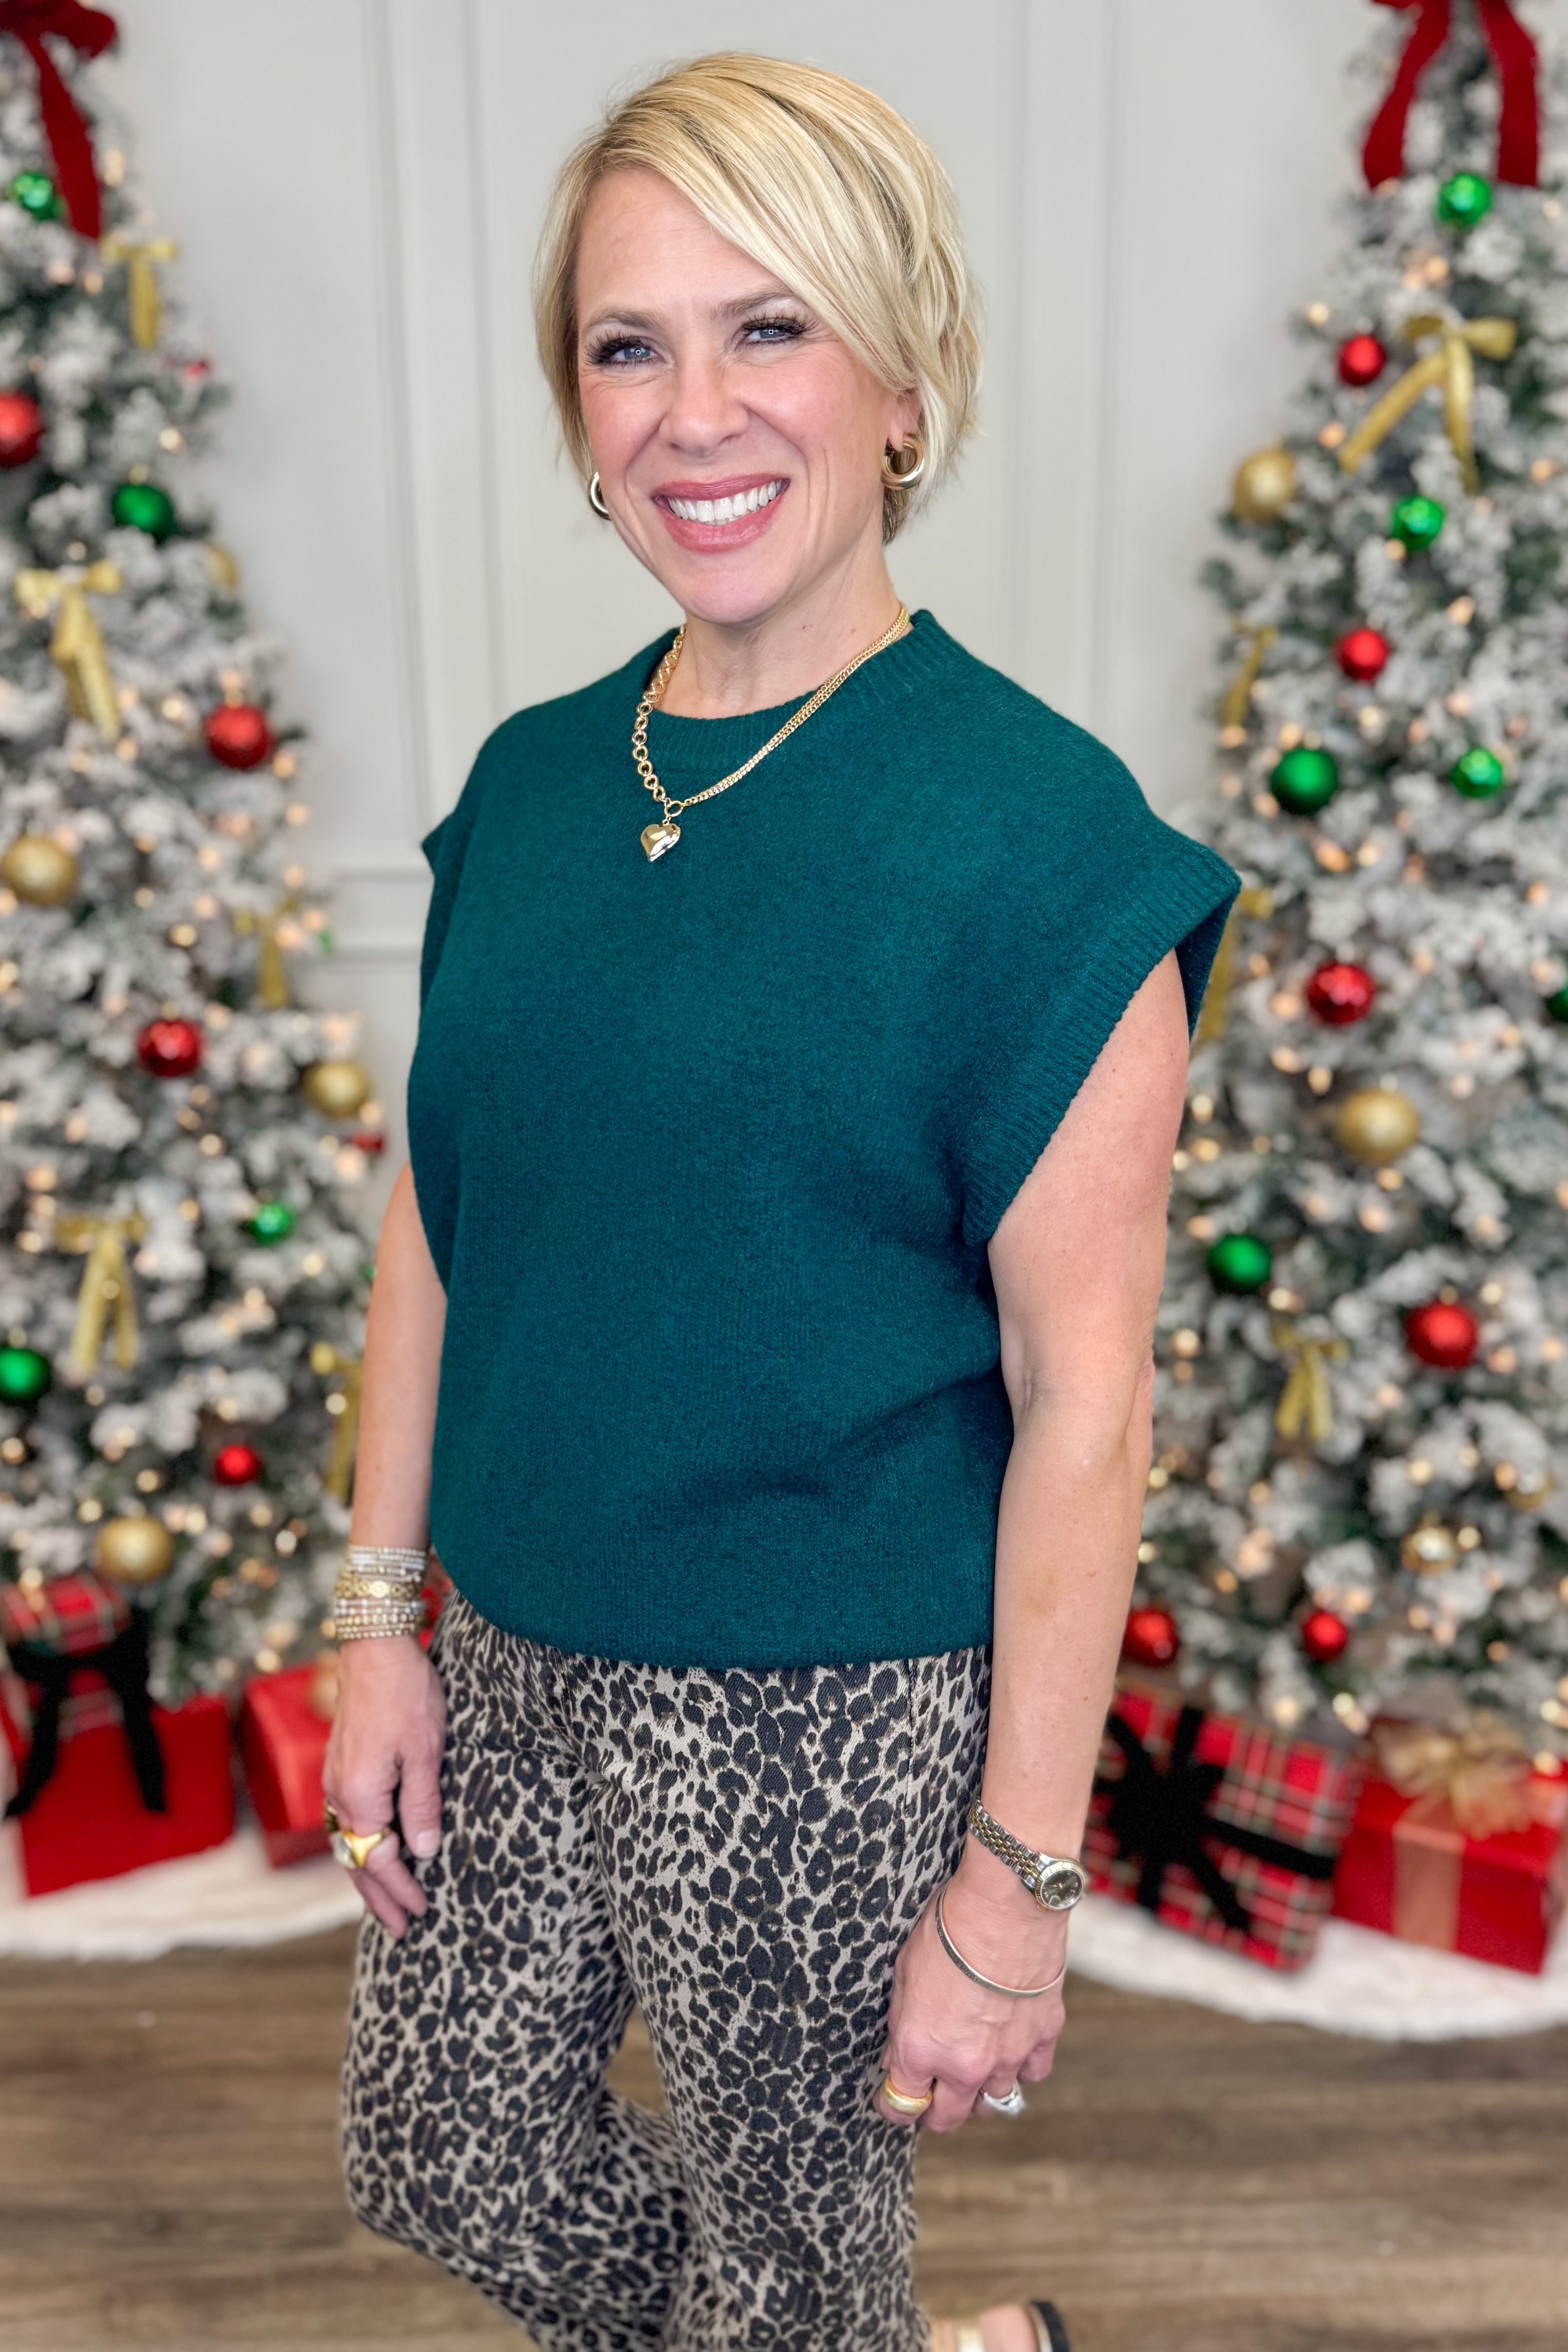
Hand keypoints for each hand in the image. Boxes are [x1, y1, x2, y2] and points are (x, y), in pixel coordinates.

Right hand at [322, 1635, 445, 1939]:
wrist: (374, 1648)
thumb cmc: (406, 1695)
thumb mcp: (426, 1751)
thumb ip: (421, 1804)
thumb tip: (421, 1852)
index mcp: (359, 1797)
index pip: (380, 1861)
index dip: (401, 1890)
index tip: (421, 1914)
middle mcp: (339, 1794)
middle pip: (356, 1861)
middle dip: (378, 1897)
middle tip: (399, 1930)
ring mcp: (335, 1780)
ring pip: (348, 1842)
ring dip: (368, 1875)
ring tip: (386, 1901)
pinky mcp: (341, 1765)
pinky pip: (347, 1820)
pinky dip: (362, 1845)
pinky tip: (375, 1849)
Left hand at [877, 1857, 1066, 2132]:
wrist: (1003, 1905)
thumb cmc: (946, 1928)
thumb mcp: (903, 1975)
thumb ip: (904, 2025)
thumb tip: (902, 2054)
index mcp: (921, 2049)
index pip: (902, 2105)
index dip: (893, 2105)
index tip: (892, 2098)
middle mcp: (965, 2064)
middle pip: (948, 2118)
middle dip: (935, 2111)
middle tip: (932, 2094)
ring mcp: (1008, 2055)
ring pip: (995, 2102)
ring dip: (981, 2090)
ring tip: (974, 2069)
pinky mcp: (1043, 2036)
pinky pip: (1033, 2073)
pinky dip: (1022, 2067)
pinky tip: (1012, 2046)